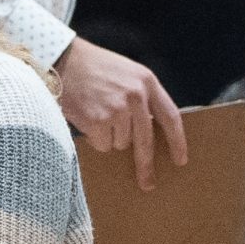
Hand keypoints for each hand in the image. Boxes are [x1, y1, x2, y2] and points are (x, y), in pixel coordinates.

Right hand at [55, 37, 188, 190]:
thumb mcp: (126, 74)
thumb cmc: (93, 68)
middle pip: (146, 140)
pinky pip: (102, 144)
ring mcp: (117, 109)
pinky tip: (86, 119)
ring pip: (121, 143)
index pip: (170, 117)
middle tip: (147, 183)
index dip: (177, 141)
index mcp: (147, 82)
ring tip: (96, 115)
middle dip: (146, 164)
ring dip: (109, 137)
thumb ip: (141, 97)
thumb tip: (147, 133)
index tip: (180, 160)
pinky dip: (94, 138)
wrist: (63, 61)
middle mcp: (135, 96)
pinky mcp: (98, 121)